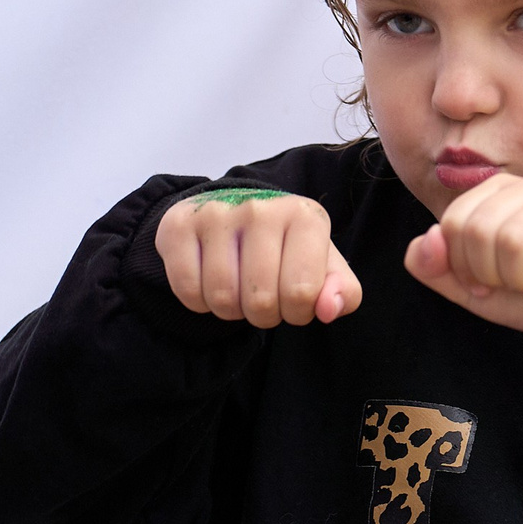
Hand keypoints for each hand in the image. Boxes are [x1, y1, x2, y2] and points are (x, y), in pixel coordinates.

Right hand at [156, 189, 362, 326]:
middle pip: (261, 300)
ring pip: (222, 297)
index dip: (298, 313)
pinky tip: (209, 284)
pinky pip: (187, 289)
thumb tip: (329, 310)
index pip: (303, 294)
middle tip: (263, 300)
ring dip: (230, 311)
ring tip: (238, 293)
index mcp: (305, 217)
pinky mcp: (179, 223)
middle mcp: (261, 208)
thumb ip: (342, 291)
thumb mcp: (324, 266)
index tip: (294, 300)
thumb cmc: (287, 247)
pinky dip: (199, 302)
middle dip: (264, 316)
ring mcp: (217, 212)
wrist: (234, 211)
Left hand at [404, 173, 522, 356]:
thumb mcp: (469, 289)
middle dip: (491, 275)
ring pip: (515, 241)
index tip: (486, 281)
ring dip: (521, 279)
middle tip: (515, 283)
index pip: (453, 223)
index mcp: (497, 192)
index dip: (463, 266)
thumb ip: (434, 267)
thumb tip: (427, 239)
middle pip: (480, 230)